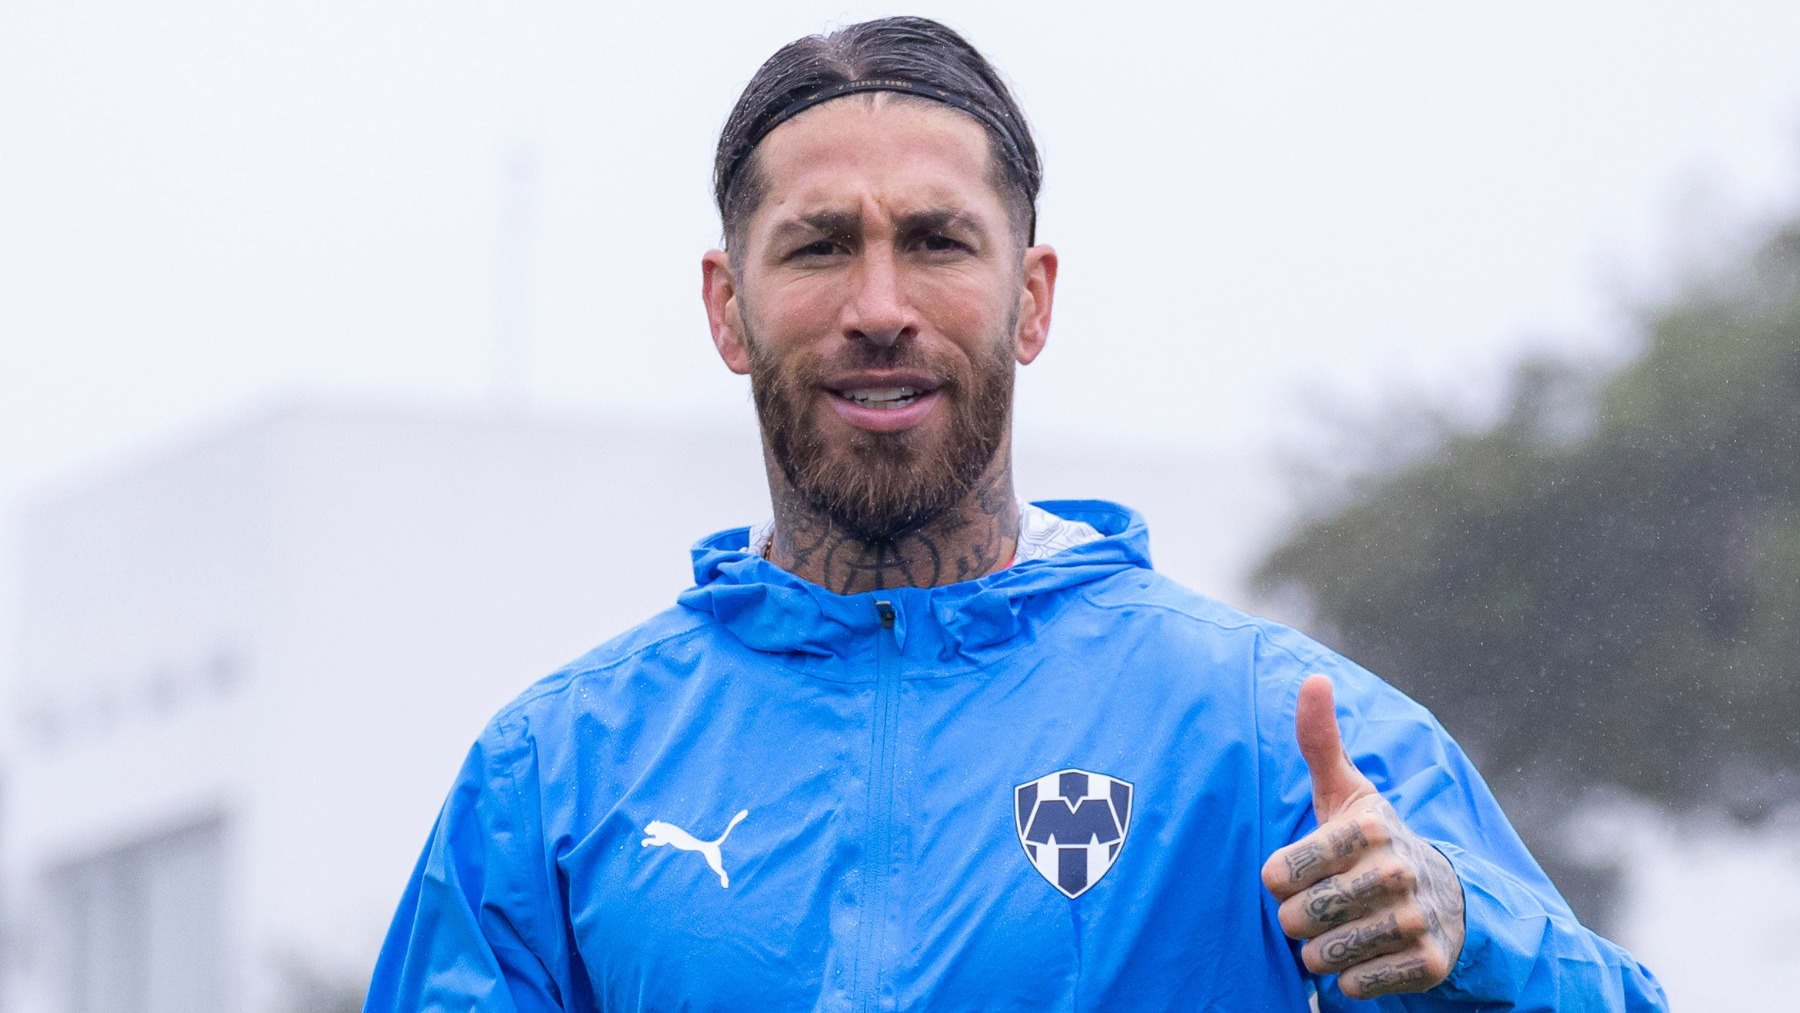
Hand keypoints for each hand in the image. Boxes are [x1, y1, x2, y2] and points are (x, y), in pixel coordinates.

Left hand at [1261, 675, 1466, 998]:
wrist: (1446, 897)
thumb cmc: (1371, 841)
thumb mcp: (1346, 791)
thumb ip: (1319, 741)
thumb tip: (1313, 678)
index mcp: (1368, 826)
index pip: (1279, 874)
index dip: (1280, 881)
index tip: (1297, 873)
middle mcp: (1396, 870)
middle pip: (1297, 917)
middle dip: (1298, 919)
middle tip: (1320, 906)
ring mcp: (1415, 919)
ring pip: (1322, 955)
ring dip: (1319, 952)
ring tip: (1338, 930)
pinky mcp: (1428, 964)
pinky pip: (1355, 986)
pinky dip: (1350, 980)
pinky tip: (1365, 955)